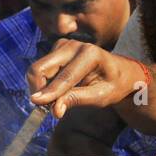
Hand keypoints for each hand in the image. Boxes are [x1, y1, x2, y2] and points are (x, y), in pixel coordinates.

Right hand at [27, 39, 141, 118]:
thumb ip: (78, 100)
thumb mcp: (101, 96)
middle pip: (42, 68)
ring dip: (41, 88)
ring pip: (38, 69)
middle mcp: (74, 46)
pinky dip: (44, 84)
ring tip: (55, 102)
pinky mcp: (57, 49)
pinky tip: (56, 93)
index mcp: (90, 54)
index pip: (64, 77)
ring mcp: (63, 45)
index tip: (36, 103)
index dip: (50, 92)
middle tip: (43, 108)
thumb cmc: (114, 86)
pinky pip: (41, 70)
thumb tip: (55, 110)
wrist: (119, 73)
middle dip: (38, 89)